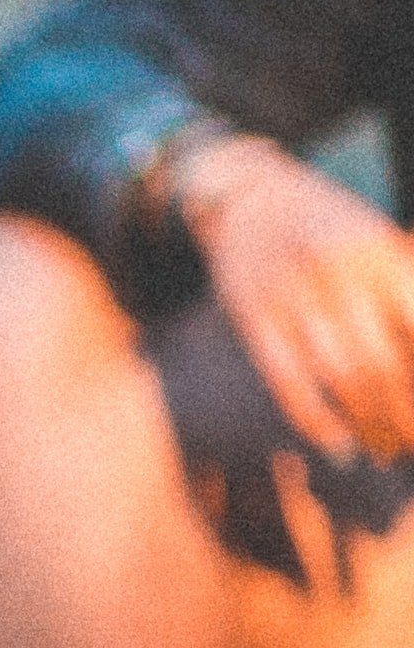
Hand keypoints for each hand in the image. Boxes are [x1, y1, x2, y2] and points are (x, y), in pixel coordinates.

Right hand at [189, 139, 413, 481]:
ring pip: (339, 379)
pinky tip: (337, 443)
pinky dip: (316, 420)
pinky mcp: (254, 319)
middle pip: (381, 364)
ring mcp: (292, 298)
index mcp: (381, 254)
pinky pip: (289, 382)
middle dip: (402, 413)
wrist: (250, 198)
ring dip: (367, 423)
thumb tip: (412, 360)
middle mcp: (338, 275)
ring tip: (385, 450)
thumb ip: (402, 290)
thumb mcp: (378, 242)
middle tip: (411, 443)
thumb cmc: (329, 228)